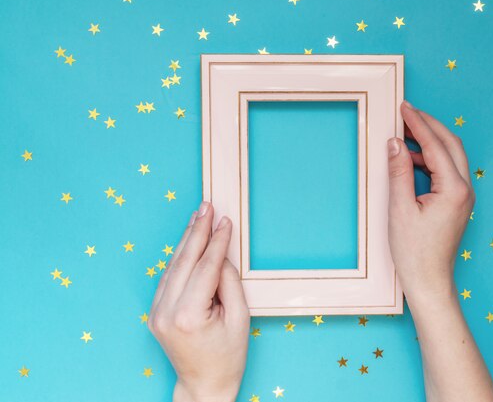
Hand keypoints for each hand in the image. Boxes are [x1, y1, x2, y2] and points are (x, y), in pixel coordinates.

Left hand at [148, 202, 249, 401]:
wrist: (204, 384)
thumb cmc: (227, 356)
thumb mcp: (240, 318)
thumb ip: (229, 282)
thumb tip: (220, 254)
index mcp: (189, 315)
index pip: (205, 267)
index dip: (217, 241)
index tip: (225, 221)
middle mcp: (167, 312)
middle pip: (184, 261)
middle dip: (197, 231)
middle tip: (206, 207)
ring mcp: (156, 313)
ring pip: (172, 266)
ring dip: (186, 240)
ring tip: (198, 217)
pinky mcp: (155, 312)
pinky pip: (168, 277)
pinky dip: (179, 257)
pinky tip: (188, 241)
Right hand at [387, 102, 492, 400]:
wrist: (429, 281)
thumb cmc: (414, 252)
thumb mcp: (400, 209)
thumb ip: (399, 172)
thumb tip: (395, 143)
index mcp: (453, 189)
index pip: (436, 144)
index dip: (418, 123)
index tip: (404, 107)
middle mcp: (464, 189)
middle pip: (451, 143)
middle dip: (429, 125)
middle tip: (407, 112)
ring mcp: (464, 196)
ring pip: (451, 155)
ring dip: (430, 141)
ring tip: (405, 134)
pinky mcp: (457, 202)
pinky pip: (447, 170)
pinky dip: (431, 158)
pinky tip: (411, 160)